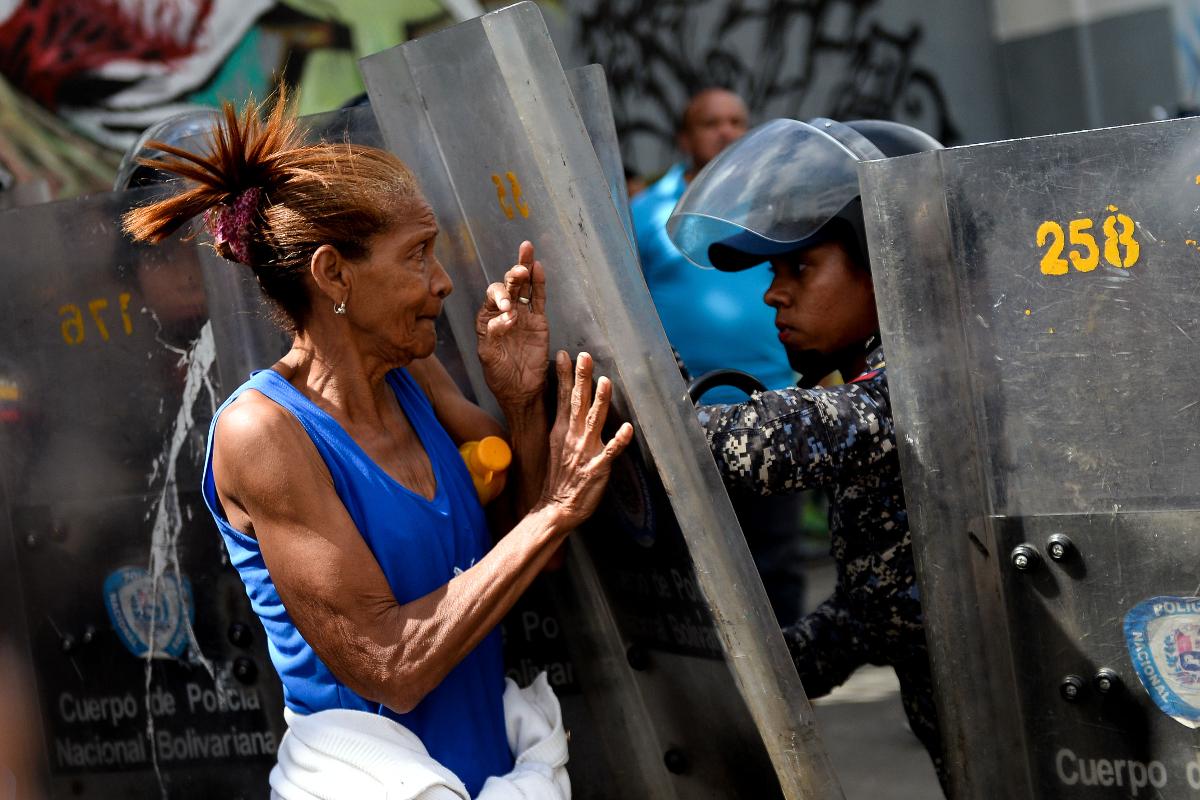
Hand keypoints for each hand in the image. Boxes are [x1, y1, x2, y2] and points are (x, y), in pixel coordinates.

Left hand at [476, 241, 548, 409]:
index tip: (508, 309)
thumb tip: (507, 316)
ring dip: (525, 269)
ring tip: (527, 251)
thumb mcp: (489, 358)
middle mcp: (504, 313)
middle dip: (513, 276)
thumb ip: (493, 335)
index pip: (492, 298)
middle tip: (519, 270)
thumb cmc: (500, 376)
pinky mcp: (539, 322)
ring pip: (524, 287)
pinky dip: (539, 283)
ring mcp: (523, 315)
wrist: (521, 391)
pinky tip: (538, 267)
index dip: (500, 297)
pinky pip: (539, 299)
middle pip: (508, 286)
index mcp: (487, 319)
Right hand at [540, 351, 634, 529]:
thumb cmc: (558, 478)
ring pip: (593, 421)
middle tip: (584, 357)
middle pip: (577, 403)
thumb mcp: (555, 445)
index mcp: (561, 431)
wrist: (555, 508)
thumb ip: (563, 423)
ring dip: (600, 401)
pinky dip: (618, 440)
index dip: (564, 376)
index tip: (565, 355)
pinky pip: (610, 452)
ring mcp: (585, 452)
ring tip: (605, 382)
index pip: (563, 398)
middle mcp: (572, 437)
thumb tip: (567, 402)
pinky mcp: (597, 468)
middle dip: (581, 379)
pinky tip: (627, 428)